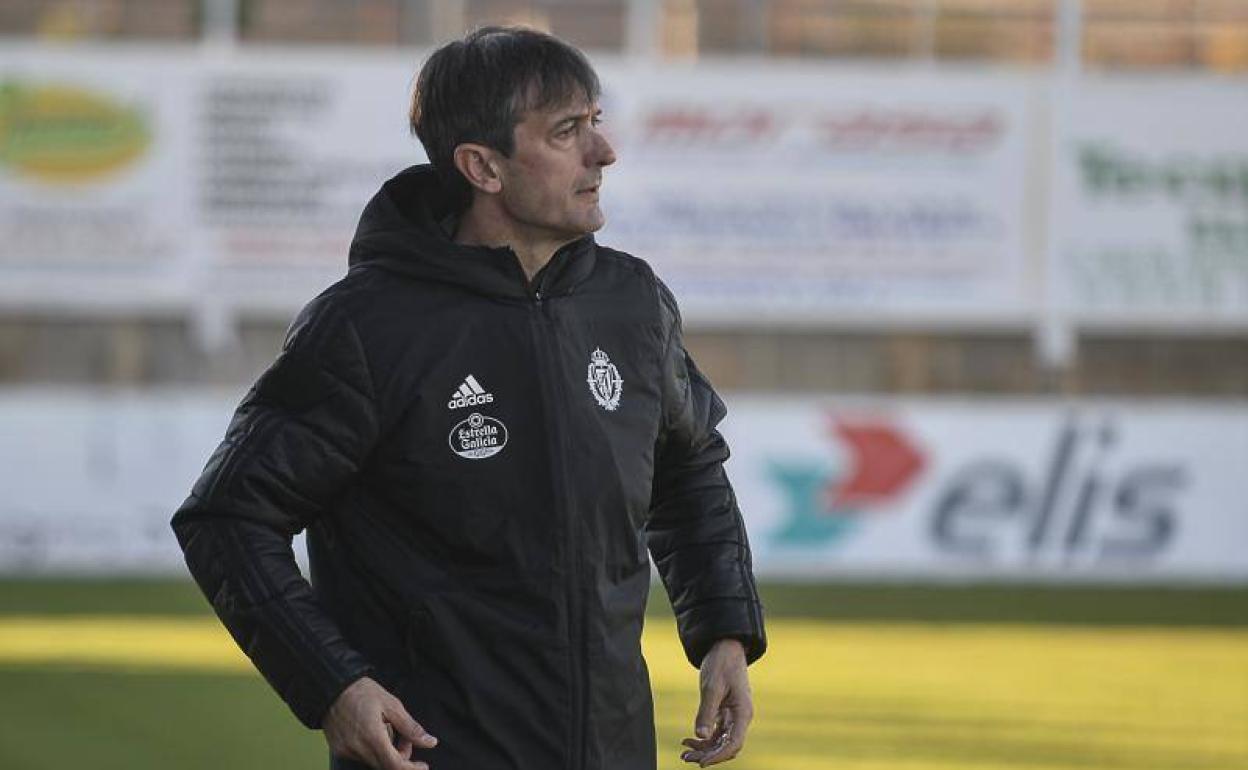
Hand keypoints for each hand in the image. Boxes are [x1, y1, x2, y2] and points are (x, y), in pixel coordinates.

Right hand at [323, 676, 437, 769]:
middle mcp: (357, 749)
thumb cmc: (362, 692)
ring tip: (388, 729)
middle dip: (401, 757)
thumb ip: (410, 728)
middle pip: (386, 766)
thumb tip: (430, 742)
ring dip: (387, 752)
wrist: (331, 687)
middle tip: (406, 738)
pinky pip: (362, 756)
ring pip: (374, 762)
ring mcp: (346, 751)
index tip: (423, 766)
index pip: (395, 765)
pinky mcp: (339, 750)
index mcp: (372, 737)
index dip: (411, 769)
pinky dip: (373, 749)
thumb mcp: (391, 705)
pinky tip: (373, 731)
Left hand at [681, 638, 752, 765]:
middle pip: (727, 746)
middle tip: (686, 757)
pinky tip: (689, 739)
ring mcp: (734, 716)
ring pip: (721, 741)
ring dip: (704, 748)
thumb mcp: (712, 687)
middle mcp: (741, 717)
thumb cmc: (722, 663)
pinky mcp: (725, 712)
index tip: (701, 763)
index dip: (718, 756)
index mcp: (743, 712)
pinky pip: (716, 732)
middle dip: (708, 755)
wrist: (725, 647)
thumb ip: (706, 712)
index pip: (733, 743)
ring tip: (684, 751)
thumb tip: (701, 735)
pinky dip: (704, 737)